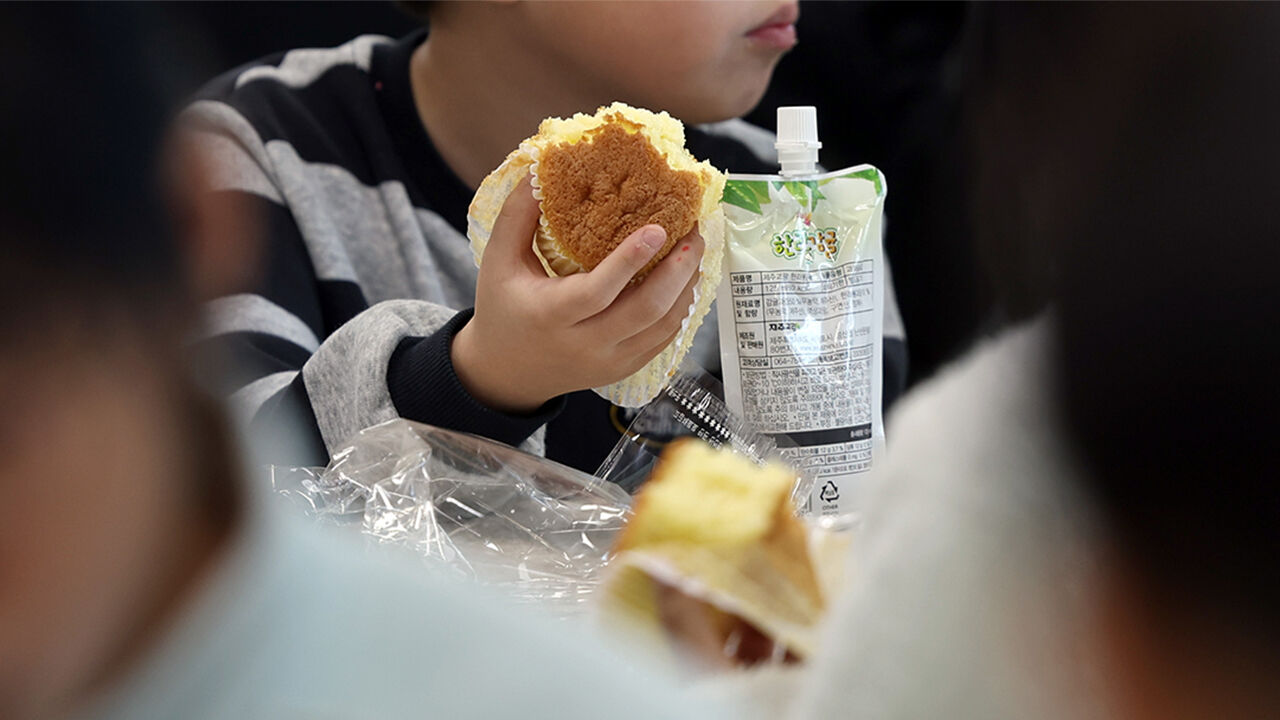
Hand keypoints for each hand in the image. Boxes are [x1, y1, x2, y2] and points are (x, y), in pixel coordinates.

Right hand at [452, 176, 703, 413]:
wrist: (507, 372)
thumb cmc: (501, 308)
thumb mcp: (498, 260)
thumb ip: (519, 216)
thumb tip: (542, 167)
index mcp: (549, 315)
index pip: (597, 291)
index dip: (630, 261)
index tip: (658, 229)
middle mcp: (583, 344)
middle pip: (645, 311)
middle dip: (678, 271)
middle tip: (693, 233)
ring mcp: (608, 362)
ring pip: (663, 327)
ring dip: (687, 287)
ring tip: (696, 250)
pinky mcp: (623, 368)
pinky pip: (664, 340)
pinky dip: (680, 307)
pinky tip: (686, 279)